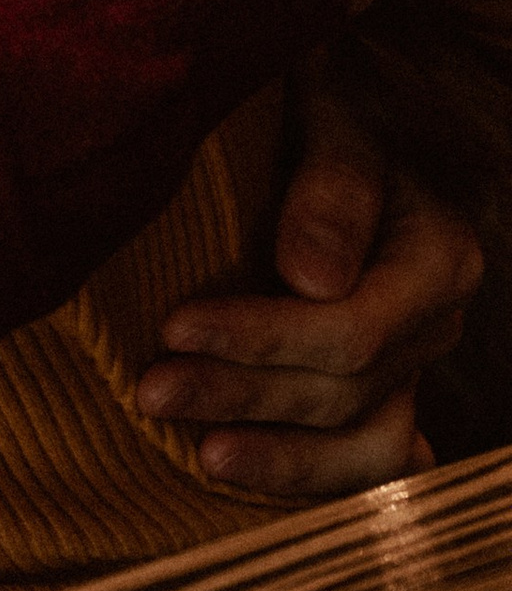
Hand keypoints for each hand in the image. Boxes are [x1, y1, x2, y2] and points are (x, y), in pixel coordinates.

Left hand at [137, 89, 479, 493]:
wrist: (334, 114)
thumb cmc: (325, 104)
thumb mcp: (333, 117)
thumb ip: (331, 190)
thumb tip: (312, 280)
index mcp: (439, 258)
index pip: (352, 330)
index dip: (262, 340)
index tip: (173, 327)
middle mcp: (434, 322)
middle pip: (345, 390)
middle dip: (244, 394)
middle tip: (151, 391)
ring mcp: (411, 363)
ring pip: (362, 442)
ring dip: (279, 457)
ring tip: (200, 457)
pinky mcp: (377, 387)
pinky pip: (362, 456)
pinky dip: (312, 475)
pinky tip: (263, 487)